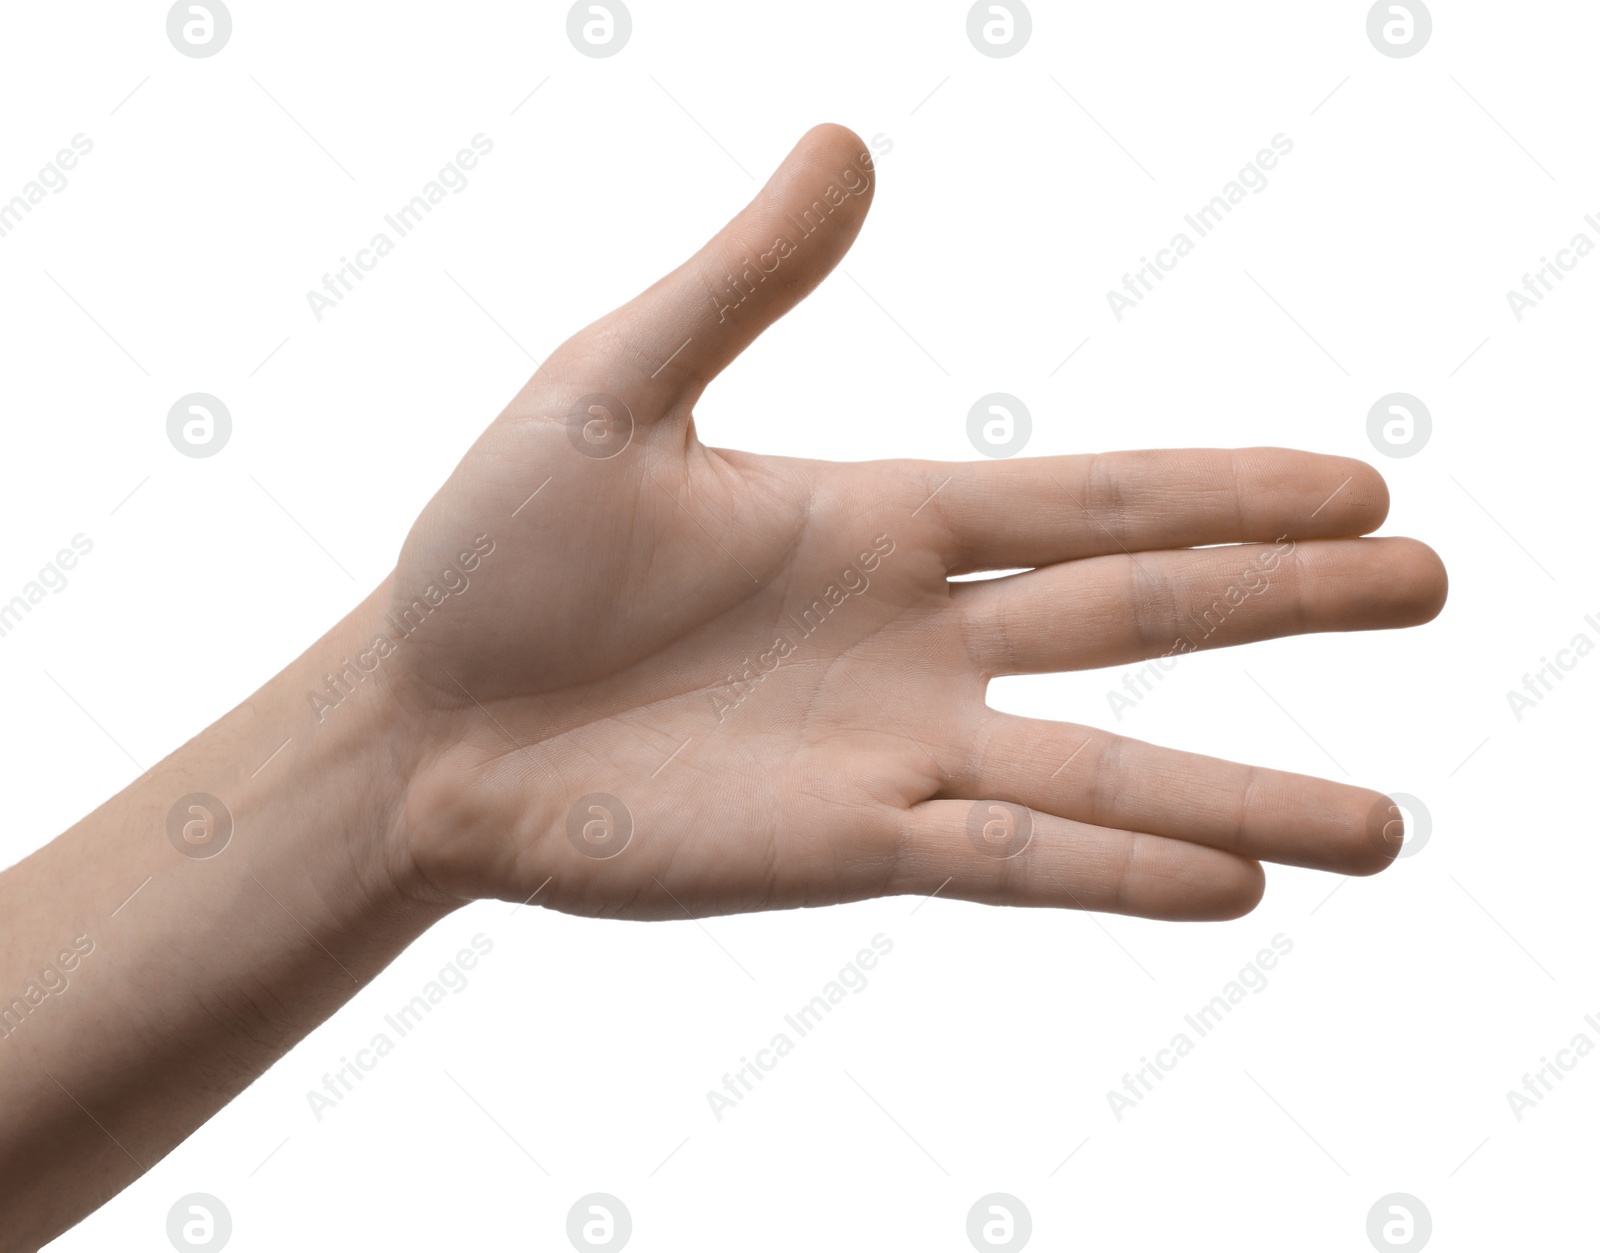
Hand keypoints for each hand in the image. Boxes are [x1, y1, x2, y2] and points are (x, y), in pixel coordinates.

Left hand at [383, 123, 1445, 921]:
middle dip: (1283, 603)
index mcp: (879, 518)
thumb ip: (739, 281)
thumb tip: (845, 141)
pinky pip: (1002, 861)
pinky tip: (1227, 886)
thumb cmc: (495, 553)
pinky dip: (1110, 870)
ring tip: (1382, 830)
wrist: (419, 721)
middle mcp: (916, 638)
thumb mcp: (611, 388)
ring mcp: (889, 750)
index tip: (1358, 487)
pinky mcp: (839, 847)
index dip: (1229, 488)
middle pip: (1138, 614)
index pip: (1093, 497)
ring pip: (1099, 772)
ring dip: (1238, 795)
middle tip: (1432, 585)